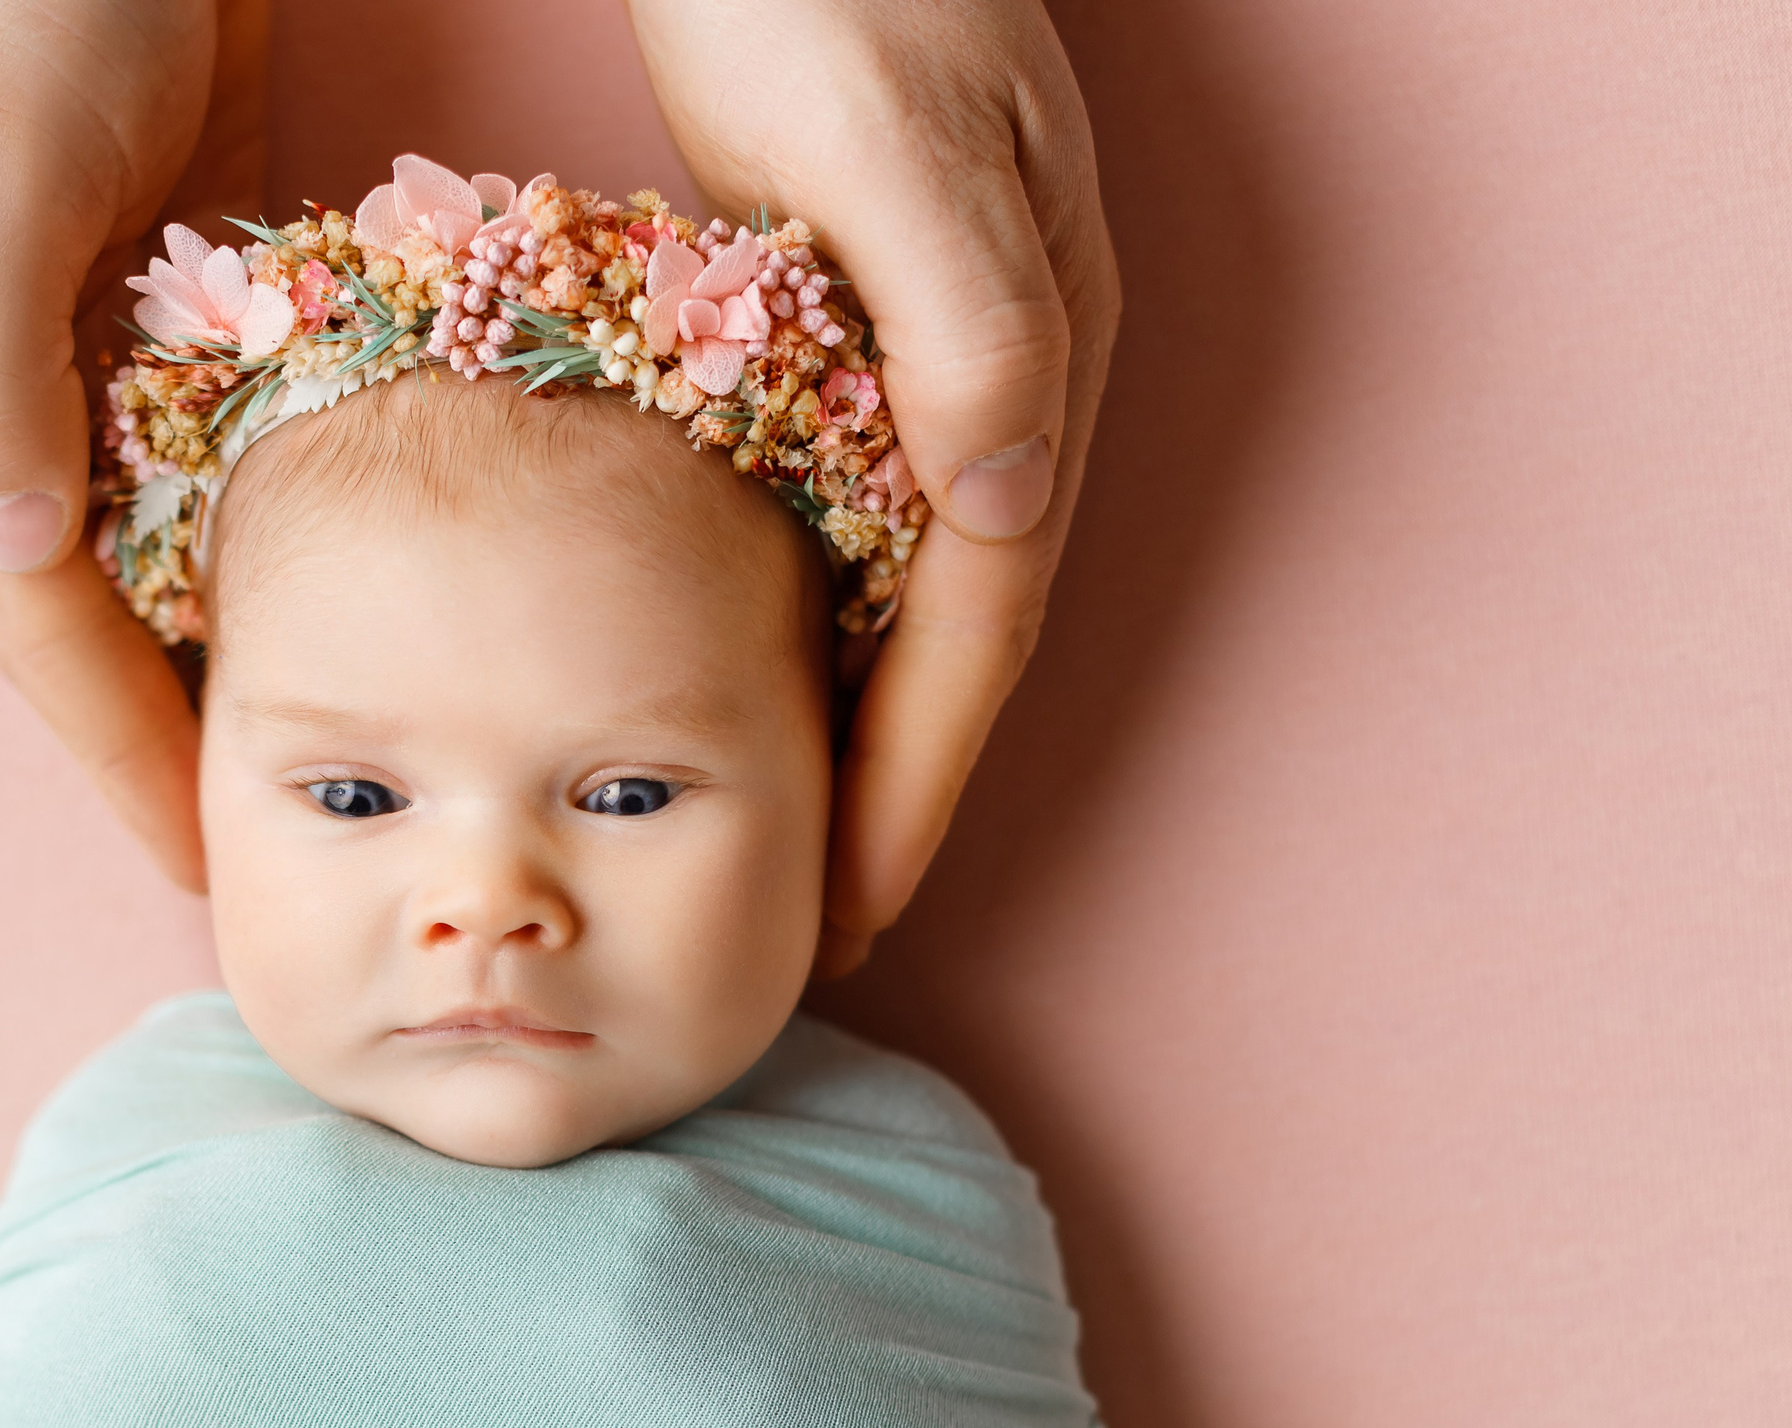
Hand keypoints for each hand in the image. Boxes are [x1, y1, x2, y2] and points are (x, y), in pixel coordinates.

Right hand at [0, 0, 261, 891]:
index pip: (25, 610)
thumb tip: (4, 551)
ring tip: (294, 744)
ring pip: (138, 535)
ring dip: (203, 640)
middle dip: (154, 726)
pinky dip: (244, 528)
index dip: (109, 743)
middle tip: (254, 841)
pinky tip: (307, 583)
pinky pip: (193, 444)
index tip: (190, 859)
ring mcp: (65, 329)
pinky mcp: (148, 277)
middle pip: (76, 602)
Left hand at [626, 0, 1120, 974]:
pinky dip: (830, 623)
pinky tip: (768, 672)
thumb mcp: (886, 140)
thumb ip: (970, 317)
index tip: (858, 903)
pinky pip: (866, 522)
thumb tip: (1011, 506)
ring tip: (802, 841)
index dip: (918, 773)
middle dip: (901, 789)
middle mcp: (1008, 368)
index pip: (981, 614)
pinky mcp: (878, 326)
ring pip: (923, 590)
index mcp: (1022, 347)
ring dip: (870, 723)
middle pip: (963, 631)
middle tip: (827, 924)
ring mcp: (950, 349)